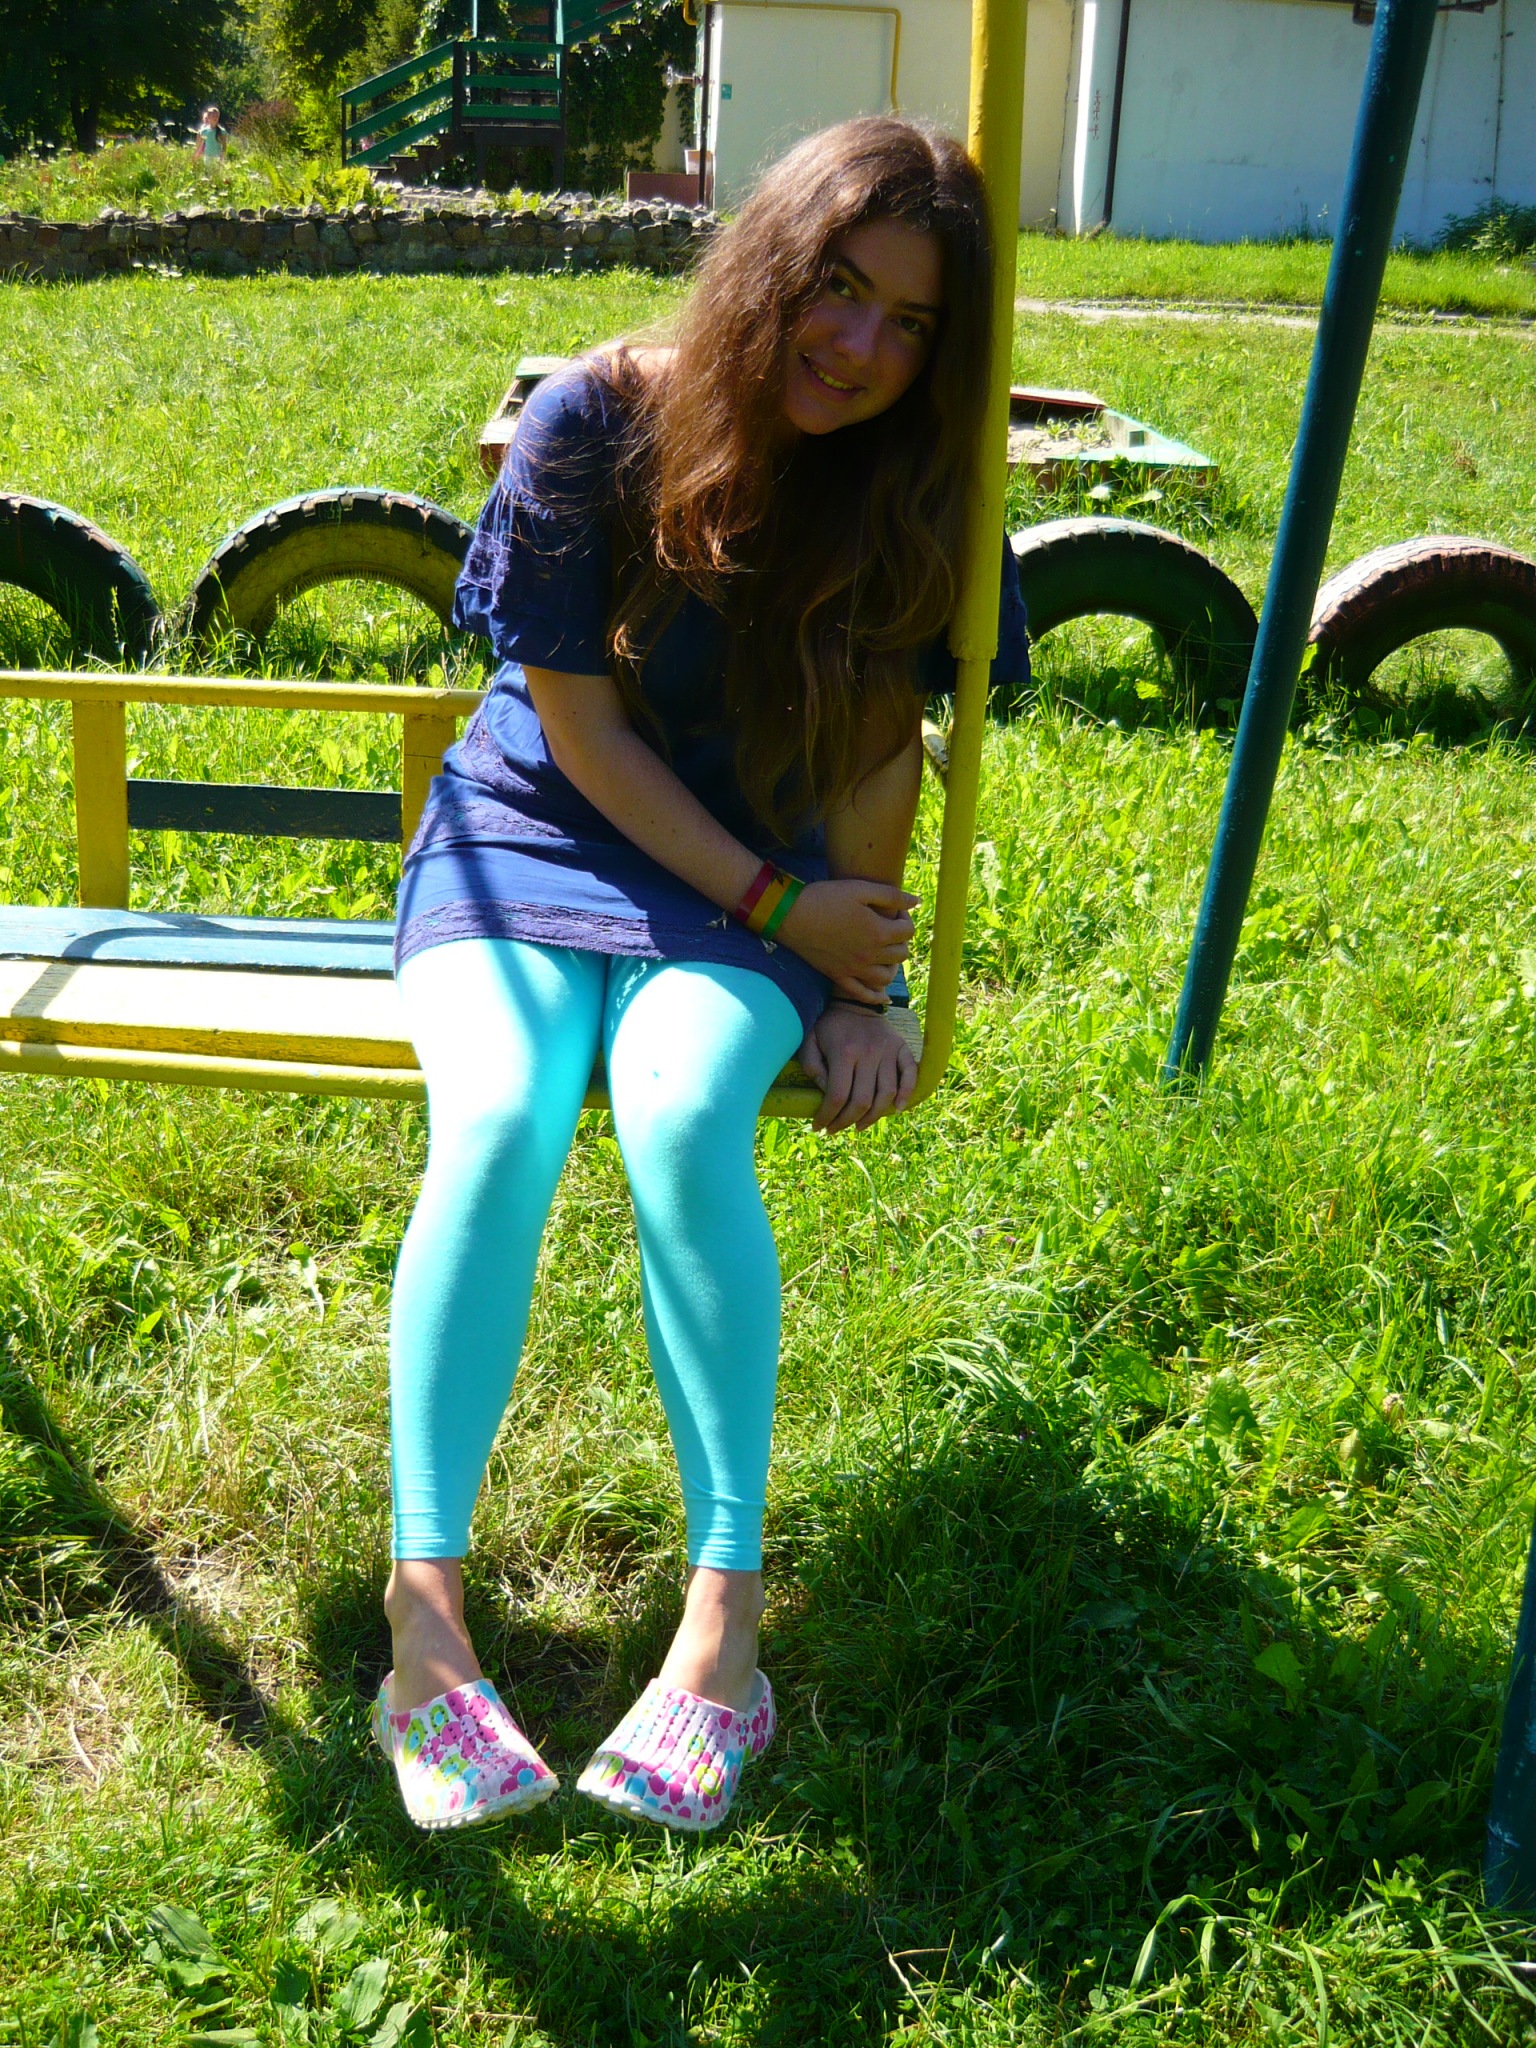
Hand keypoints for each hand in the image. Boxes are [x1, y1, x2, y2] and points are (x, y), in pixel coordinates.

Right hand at [776, 878, 916, 1002]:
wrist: (790, 915)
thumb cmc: (825, 897)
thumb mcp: (860, 889)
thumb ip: (892, 896)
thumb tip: (916, 902)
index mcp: (878, 932)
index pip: (908, 931)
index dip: (905, 917)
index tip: (894, 910)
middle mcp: (870, 955)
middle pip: (901, 954)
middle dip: (901, 939)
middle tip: (890, 927)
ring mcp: (854, 969)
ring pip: (886, 976)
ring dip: (892, 965)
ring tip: (886, 953)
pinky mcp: (838, 976)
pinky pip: (862, 994)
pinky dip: (876, 997)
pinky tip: (883, 996)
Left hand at [799, 1002, 917, 1133]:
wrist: (854, 1001)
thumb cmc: (828, 1025)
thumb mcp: (809, 1041)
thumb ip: (812, 1067)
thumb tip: (826, 1092)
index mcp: (844, 1052)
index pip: (838, 1096)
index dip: (827, 1117)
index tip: (819, 1126)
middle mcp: (869, 1053)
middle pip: (863, 1101)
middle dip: (847, 1122)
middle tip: (836, 1129)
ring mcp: (889, 1050)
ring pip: (886, 1094)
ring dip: (873, 1117)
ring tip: (858, 1126)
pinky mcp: (902, 1048)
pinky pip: (910, 1075)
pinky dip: (907, 1094)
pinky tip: (897, 1109)